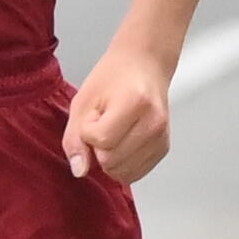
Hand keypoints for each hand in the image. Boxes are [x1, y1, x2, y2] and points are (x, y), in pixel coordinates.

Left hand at [66, 49, 174, 186]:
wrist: (144, 65)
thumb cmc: (115, 76)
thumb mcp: (83, 100)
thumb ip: (74, 138)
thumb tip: (80, 170)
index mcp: (135, 103)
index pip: (101, 140)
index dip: (88, 130)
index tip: (95, 115)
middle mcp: (154, 123)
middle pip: (111, 161)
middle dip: (99, 146)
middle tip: (105, 122)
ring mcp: (161, 138)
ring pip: (123, 173)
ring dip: (110, 157)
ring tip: (116, 130)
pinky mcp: (163, 149)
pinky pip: (134, 173)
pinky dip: (122, 163)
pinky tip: (123, 141)